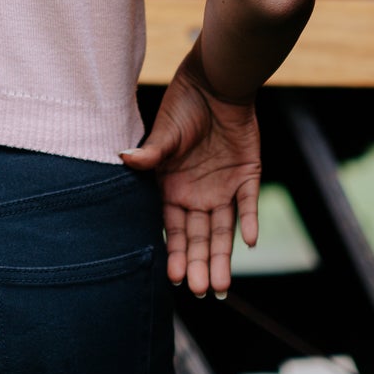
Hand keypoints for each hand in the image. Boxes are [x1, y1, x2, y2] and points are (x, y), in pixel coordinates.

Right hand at [120, 49, 259, 299]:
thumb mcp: (166, 131)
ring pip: (223, 231)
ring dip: (222, 257)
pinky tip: (248, 242)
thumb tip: (124, 157)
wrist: (217, 82)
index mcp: (173, 188)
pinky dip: (249, 222)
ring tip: (220, 287)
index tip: (174, 277)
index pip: (174, 228)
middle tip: (198, 292)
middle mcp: (197, 195)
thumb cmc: (184, 105)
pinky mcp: (247, 177)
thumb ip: (151, 152)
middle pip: (198, 237)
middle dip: (198, 265)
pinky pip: (248, 205)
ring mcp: (224, 188)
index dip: (174, 251)